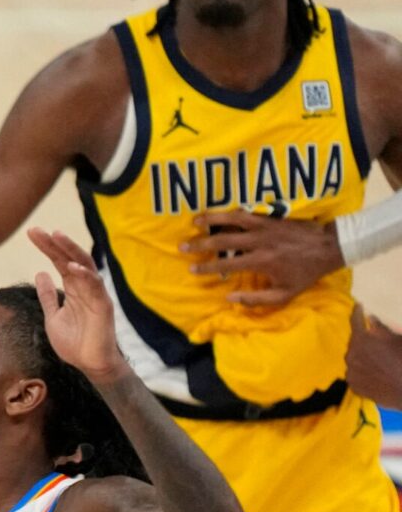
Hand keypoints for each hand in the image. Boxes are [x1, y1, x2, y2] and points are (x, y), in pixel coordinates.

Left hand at [27, 228, 128, 381]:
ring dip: (70, 251)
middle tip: (37, 230)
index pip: (60, 261)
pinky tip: (72, 267)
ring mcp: (95, 295)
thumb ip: (47, 296)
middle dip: (54, 243)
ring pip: (85, 266)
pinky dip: (85, 275)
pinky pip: (96, 287)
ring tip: (56, 236)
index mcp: (73, 288)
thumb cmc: (74, 343)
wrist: (90, 366)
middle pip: (70, 258)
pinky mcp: (104, 307)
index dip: (47, 247)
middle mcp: (85, 288)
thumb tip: (40, 273)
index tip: (32, 232)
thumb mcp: (52, 316)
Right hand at [181, 208, 343, 306]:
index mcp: (261, 262)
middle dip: (200, 243)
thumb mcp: (286, 294)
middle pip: (223, 240)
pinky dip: (228, 212)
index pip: (227, 264)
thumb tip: (230, 299)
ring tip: (194, 221)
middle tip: (183, 245)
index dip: (207, 267)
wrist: (328, 247)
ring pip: (231, 219)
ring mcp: (263, 226)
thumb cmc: (306, 273)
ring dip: (211, 219)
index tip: (192, 270)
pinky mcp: (269, 217)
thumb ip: (257, 299)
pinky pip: (244, 212)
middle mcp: (258, 242)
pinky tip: (218, 213)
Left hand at [348, 305, 401, 407]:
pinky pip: (356, 374)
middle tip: (374, 339)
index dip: (358, 312)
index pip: (355, 320)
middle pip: (355, 342)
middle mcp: (351, 355)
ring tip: (376, 358)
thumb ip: (382, 328)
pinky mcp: (354, 386)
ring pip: (354, 358)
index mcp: (361, 340)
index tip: (359, 306)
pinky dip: (362, 371)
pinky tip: (374, 372)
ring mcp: (351, 372)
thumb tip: (371, 318)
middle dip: (363, 338)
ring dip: (362, 356)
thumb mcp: (398, 340)